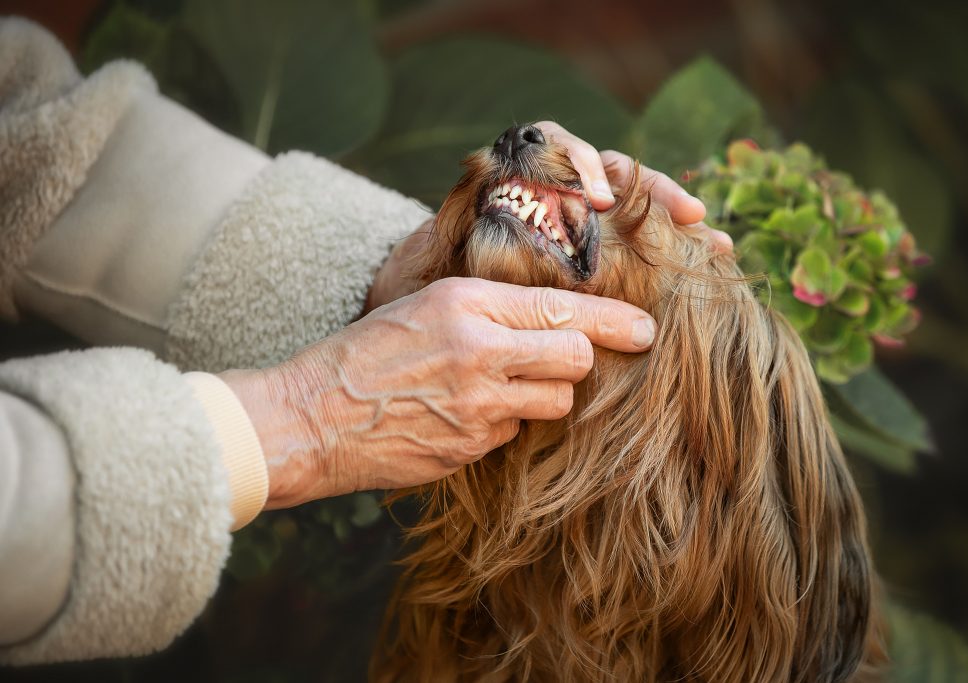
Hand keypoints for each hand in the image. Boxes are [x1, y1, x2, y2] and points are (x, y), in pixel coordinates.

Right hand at [221, 277, 656, 508]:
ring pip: (555, 402)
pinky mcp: (471, 449)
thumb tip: (553, 313)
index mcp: (467, 303)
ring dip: (542, 394)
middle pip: (576, 359)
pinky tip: (465, 413)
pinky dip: (504, 422)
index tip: (645, 329)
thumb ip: (489, 305)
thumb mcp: (425, 303)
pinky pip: (514, 432)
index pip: (562, 309)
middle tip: (569, 360)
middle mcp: (480, 352)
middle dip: (581, 360)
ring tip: (500, 385)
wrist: (311, 417)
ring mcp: (477, 407)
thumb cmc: (365, 353)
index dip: (614, 320)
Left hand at [366, 124, 731, 310]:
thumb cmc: (439, 265)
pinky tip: (706, 256)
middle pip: (614, 172)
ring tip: (710, 242)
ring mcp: (583, 215)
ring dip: (674, 217)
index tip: (600, 201)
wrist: (439, 296)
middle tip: (686, 215)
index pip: (558, 146)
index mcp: (520, 171)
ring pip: (636, 203)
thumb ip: (462, 213)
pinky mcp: (598, 248)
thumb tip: (479, 180)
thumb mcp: (443, 240)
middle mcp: (559, 186)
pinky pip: (639, 239)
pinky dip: (671, 245)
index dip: (584, 167)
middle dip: (653, 192)